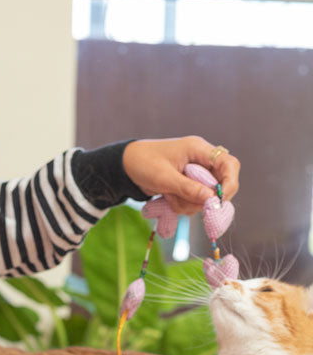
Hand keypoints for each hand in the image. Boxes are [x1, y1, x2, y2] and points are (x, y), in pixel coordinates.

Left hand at [123, 136, 240, 215]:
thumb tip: (212, 199)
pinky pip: (194, 201)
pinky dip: (183, 205)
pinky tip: (167, 198)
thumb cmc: (143, 164)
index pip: (228, 164)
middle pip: (220, 184)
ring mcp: (195, 174)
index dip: (230, 183)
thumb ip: (188, 188)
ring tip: (169, 196)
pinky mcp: (188, 186)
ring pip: (206, 197)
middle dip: (205, 198)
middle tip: (188, 203)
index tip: (219, 201)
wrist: (125, 166)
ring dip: (189, 203)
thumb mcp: (164, 178)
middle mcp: (201, 161)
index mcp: (198, 149)